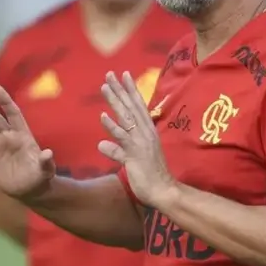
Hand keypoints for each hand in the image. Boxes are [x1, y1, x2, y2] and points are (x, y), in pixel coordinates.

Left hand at [98, 71, 177, 208]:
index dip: (130, 91)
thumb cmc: (150, 176)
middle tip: (110, 73)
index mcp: (147, 132)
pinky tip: (103, 116)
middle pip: (131, 107)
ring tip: (104, 86)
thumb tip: (102, 145)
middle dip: (120, 89)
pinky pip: (122, 138)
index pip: (138, 107)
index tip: (123, 75)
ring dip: (115, 101)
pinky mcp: (135, 154)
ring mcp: (141, 143)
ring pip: (126, 118)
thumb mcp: (131, 160)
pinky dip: (112, 127)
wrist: (163, 191)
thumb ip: (117, 150)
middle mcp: (145, 133)